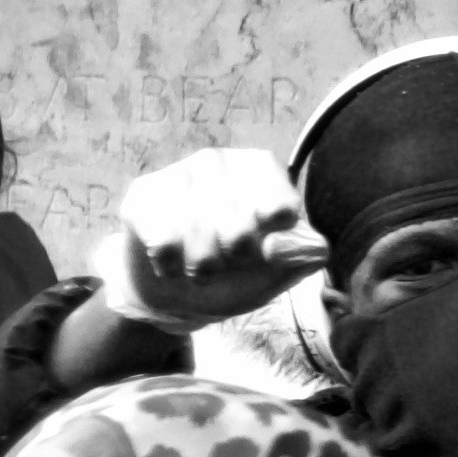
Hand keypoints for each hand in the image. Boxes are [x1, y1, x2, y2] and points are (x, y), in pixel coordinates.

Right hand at [105, 146, 326, 334]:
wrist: (175, 294)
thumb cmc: (234, 275)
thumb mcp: (277, 273)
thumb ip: (304, 257)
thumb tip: (313, 246)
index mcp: (262, 173)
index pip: (281, 206)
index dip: (271, 240)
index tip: (264, 248)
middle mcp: (220, 162)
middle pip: (240, 227)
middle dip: (234, 260)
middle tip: (227, 262)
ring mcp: (179, 173)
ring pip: (200, 232)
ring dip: (202, 266)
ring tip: (200, 266)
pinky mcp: (143, 195)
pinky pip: (164, 240)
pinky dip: (170, 266)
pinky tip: (171, 264)